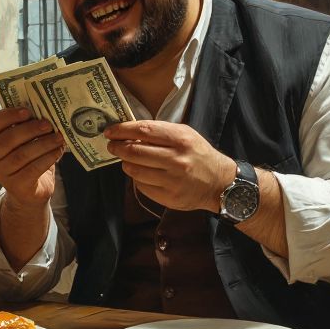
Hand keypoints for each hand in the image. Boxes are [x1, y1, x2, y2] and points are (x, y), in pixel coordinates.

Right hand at [0, 107, 63, 207]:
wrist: (31, 193)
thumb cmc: (29, 161)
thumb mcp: (25, 143)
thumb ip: (28, 128)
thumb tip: (46, 111)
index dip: (7, 115)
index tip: (27, 111)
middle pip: (6, 140)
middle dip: (29, 129)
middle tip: (48, 124)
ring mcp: (3, 173)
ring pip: (21, 155)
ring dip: (42, 144)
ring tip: (58, 137)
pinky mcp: (17, 186)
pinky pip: (32, 169)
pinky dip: (47, 158)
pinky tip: (58, 151)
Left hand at [104, 120, 235, 212]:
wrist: (219, 183)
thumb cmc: (198, 154)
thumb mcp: (185, 135)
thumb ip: (160, 132)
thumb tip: (129, 132)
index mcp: (181, 139)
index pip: (144, 131)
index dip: (122, 130)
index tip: (110, 132)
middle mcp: (176, 159)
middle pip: (135, 152)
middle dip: (118, 148)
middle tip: (112, 146)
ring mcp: (172, 180)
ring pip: (135, 170)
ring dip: (126, 163)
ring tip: (128, 160)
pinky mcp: (169, 197)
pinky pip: (141, 186)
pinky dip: (137, 178)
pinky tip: (142, 173)